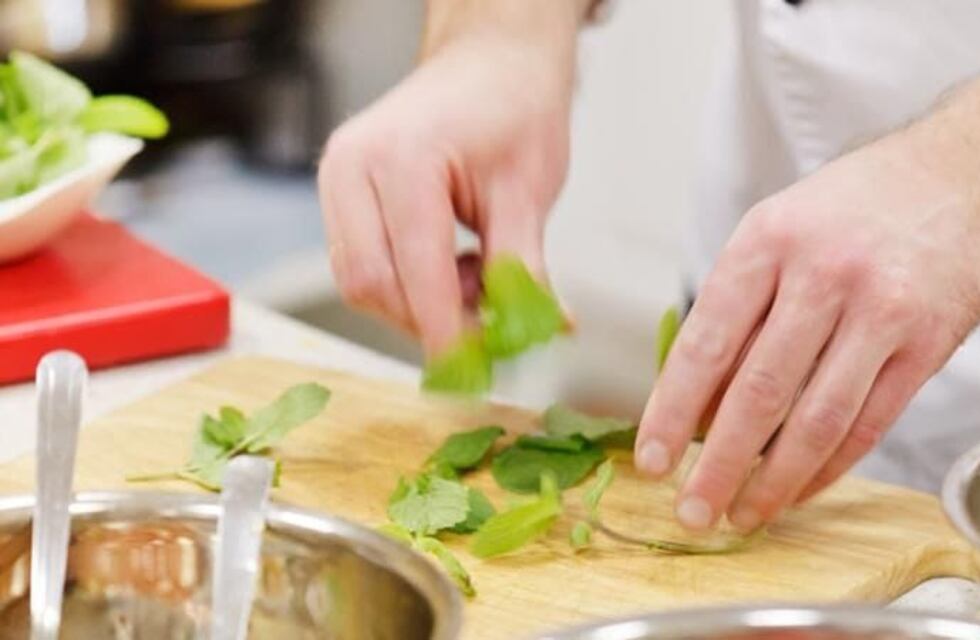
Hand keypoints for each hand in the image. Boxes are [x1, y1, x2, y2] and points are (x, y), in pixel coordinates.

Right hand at [318, 34, 573, 355]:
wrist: (490, 63)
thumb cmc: (512, 107)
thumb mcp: (529, 190)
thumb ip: (520, 269)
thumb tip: (528, 333)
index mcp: (402, 159)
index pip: (415, 272)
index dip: (445, 333)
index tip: (471, 374)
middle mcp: (353, 167)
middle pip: (372, 285)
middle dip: (430, 320)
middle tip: (491, 322)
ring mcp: (338, 178)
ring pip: (361, 281)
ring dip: (419, 302)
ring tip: (475, 275)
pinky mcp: (340, 193)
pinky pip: (361, 263)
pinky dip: (406, 284)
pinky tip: (450, 263)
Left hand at [635, 123, 979, 531]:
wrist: (948, 178)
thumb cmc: (843, 212)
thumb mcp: (771, 234)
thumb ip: (733, 312)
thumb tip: (694, 406)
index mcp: (766, 242)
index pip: (706, 344)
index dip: (672, 411)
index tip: (651, 460)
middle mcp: (822, 275)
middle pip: (759, 391)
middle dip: (719, 464)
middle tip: (691, 511)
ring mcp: (881, 310)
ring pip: (816, 419)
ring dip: (773, 481)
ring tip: (740, 515)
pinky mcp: (926, 344)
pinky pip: (868, 423)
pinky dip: (827, 469)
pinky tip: (795, 491)